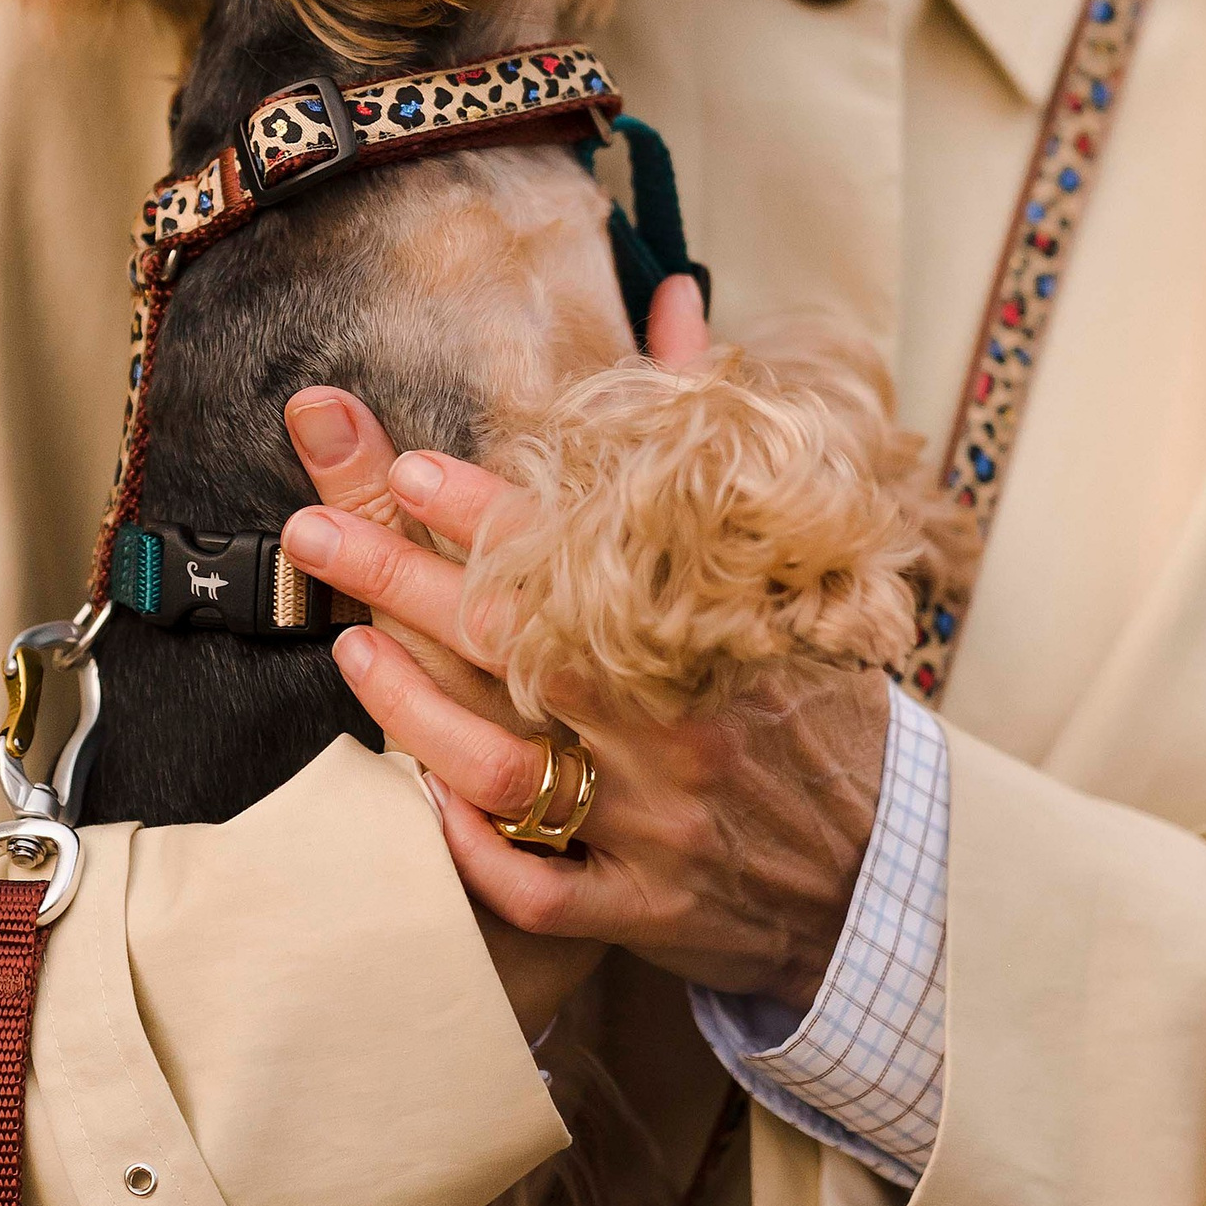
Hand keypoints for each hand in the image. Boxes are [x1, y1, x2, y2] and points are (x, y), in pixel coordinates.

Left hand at [283, 280, 888, 1038]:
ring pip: (502, 773)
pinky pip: (538, 893)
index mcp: (710, 635)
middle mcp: (675, 728)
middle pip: (509, 647)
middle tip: (311, 530)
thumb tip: (677, 296)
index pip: (574, 558)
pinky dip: (473, 852)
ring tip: (347, 648)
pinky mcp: (645, 910)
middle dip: (397, 580)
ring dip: (410, 709)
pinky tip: (423, 803)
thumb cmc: (827, 704)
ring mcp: (656, 827)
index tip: (404, 467)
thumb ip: (713, 433)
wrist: (894, 871)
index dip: (481, 512)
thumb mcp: (791, 563)